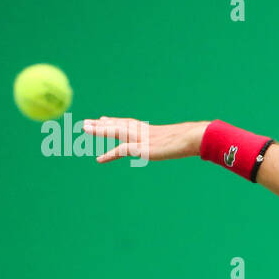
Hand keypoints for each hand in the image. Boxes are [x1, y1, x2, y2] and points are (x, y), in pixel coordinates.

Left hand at [83, 117, 209, 163]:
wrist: (193, 138)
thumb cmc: (191, 139)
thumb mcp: (178, 139)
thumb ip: (172, 140)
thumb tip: (179, 143)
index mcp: (149, 129)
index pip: (128, 122)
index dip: (114, 121)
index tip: (103, 118)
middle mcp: (142, 131)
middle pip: (118, 125)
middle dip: (101, 124)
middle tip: (86, 123)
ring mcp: (141, 139)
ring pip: (116, 132)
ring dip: (99, 130)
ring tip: (84, 129)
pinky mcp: (142, 149)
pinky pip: (122, 150)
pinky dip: (109, 154)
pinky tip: (99, 159)